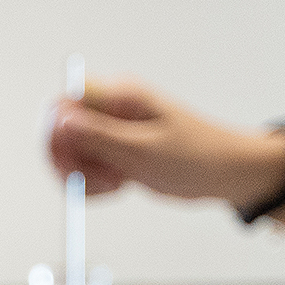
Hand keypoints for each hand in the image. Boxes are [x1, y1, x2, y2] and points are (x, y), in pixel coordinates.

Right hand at [46, 77, 284, 206]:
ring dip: (82, 177)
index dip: (56, 135)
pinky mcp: (114, 151)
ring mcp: (111, 131)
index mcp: (120, 96)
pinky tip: (117, 187)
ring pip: (69, 153)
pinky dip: (92, 184)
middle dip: (69, 162)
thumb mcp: (144, 150)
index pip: (62, 104)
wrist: (228, 174)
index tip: (71, 163)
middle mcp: (111, 109)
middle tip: (97, 183)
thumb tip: (59, 120)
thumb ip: (99, 135)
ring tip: (115, 185)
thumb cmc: (198, 157)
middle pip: (59, 131)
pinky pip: (84, 167)